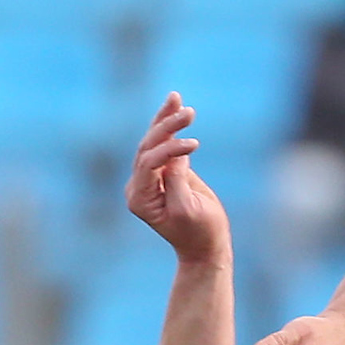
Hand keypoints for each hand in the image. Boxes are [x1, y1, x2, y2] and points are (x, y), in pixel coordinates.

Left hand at [125, 94, 228, 263]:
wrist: (206, 246)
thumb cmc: (200, 232)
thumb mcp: (189, 209)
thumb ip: (177, 180)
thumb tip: (175, 154)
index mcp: (140, 198)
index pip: (148, 163)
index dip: (169, 150)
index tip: (194, 146)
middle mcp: (138, 186)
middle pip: (147, 147)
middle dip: (166, 127)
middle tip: (187, 111)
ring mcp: (148, 178)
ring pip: (153, 141)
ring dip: (165, 119)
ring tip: (176, 98)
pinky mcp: (162, 172)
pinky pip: (163, 145)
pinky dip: (170, 127)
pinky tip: (177, 107)